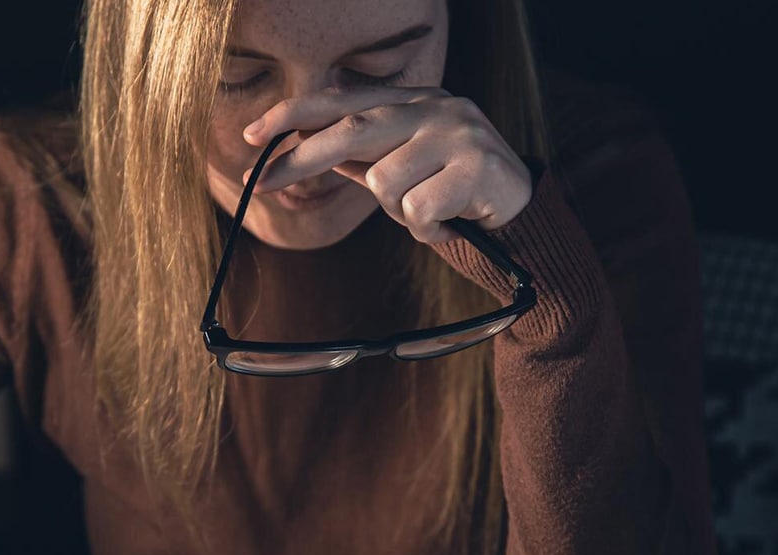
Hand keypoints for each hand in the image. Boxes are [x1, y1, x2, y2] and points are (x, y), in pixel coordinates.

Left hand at [244, 85, 533, 243]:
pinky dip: (427, 230)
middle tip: (259, 184)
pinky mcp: (478, 165)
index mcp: (414, 102)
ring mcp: (458, 132)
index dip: (294, 116)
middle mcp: (435, 107)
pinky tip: (451, 225)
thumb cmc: (457, 196)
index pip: (343, 101)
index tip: (252, 135)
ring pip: (385, 183)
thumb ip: (363, 159)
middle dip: (301, 160)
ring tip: (430, 215)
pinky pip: (419, 211)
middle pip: (352, 130)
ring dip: (398, 213)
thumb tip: (304, 151)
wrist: (525, 221)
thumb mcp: (405, 173)